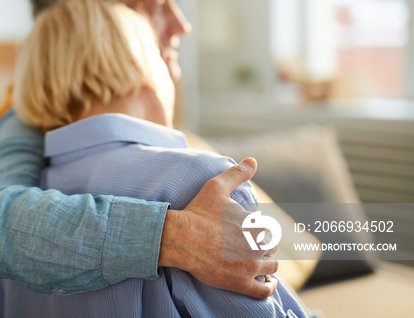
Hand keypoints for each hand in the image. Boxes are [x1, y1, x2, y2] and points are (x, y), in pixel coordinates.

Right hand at [158, 157, 278, 298]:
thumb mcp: (216, 187)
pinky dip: (268, 286)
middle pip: (269, 249)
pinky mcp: (241, 283)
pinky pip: (264, 290)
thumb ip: (237, 173)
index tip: (247, 233)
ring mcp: (250, 266)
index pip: (267, 230)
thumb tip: (253, 161)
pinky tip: (266, 283)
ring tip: (257, 264)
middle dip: (261, 247)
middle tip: (247, 248)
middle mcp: (257, 246)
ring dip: (266, 265)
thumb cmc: (197, 212)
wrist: (180, 238)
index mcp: (255, 224)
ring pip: (270, 268)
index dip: (258, 231)